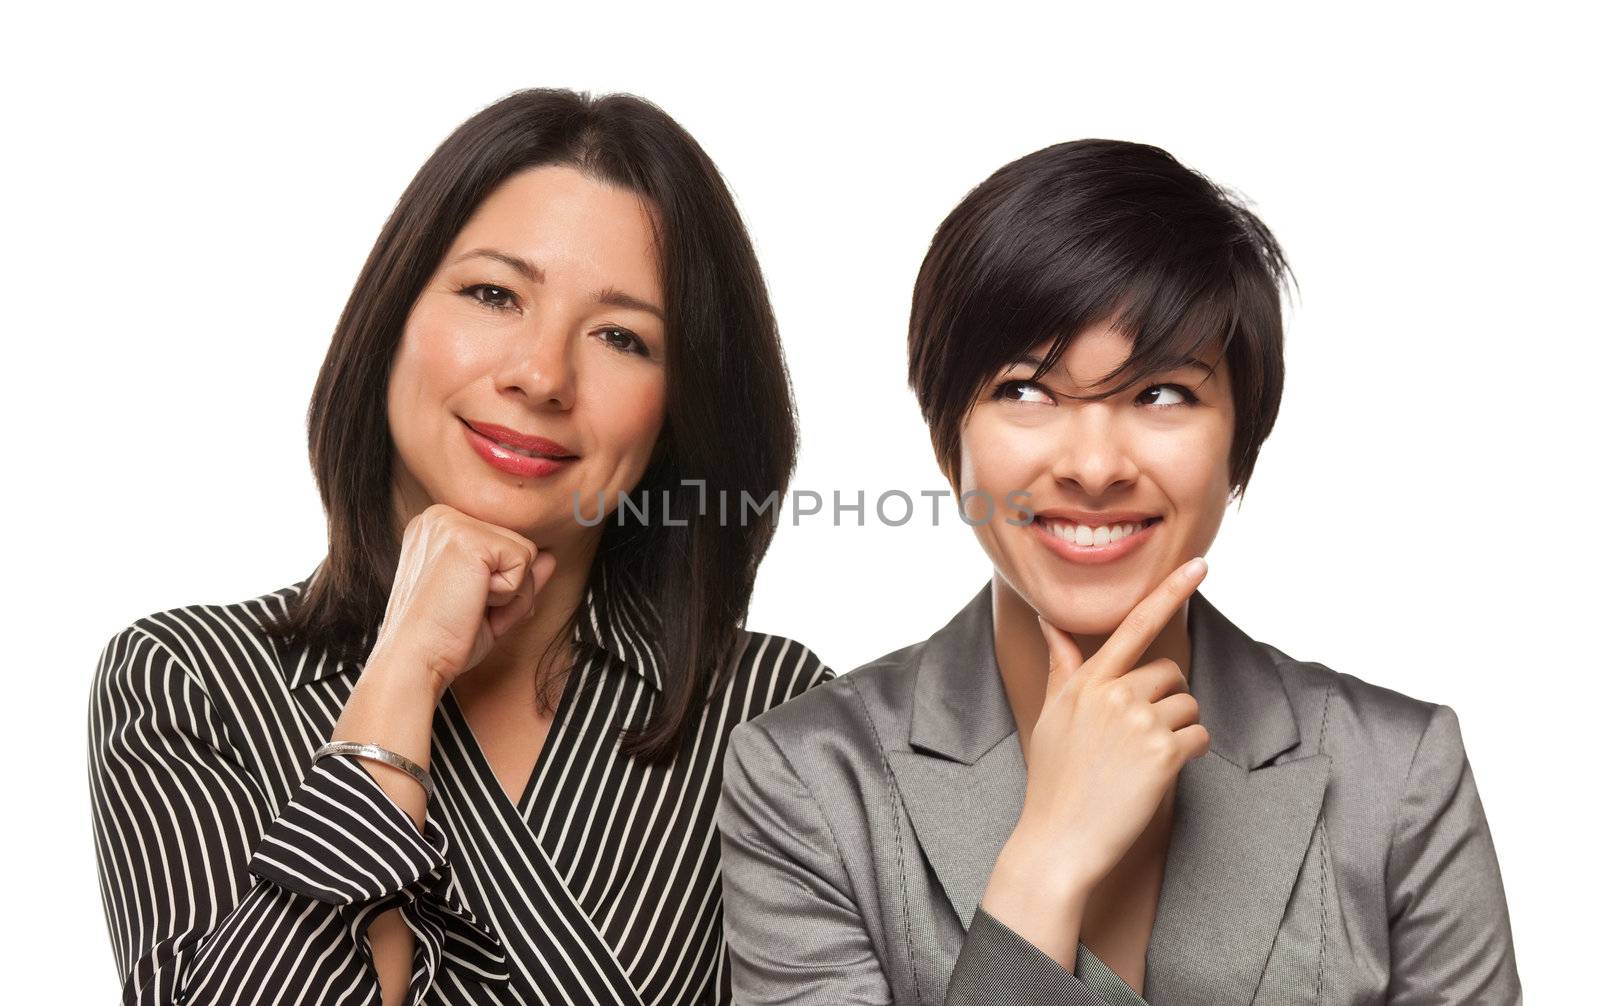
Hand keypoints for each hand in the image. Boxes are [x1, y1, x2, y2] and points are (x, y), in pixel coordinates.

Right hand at [367, 502, 557, 699]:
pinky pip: (524, 561)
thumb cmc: (442, 639)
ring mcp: (452, 523)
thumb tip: (550, 558)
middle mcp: (440, 517)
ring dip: (510, 593)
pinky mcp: (468, 537)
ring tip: (468, 607)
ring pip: (526, 553)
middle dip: (509, 590)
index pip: (501, 546)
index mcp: (437, 529)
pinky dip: (509, 594)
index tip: (463, 606)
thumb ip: (516, 576)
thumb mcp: (487, 602)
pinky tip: (472, 603)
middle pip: (517, 546)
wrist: (413, 662)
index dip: (498, 587)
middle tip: (467, 611)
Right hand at [1008, 557, 1211, 894]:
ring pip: (1188, 707)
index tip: (1199, 564)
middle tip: (1137, 740)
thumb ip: (1062, 666)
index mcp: (1086, 681)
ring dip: (1178, 732)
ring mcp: (1139, 721)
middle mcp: (1113, 693)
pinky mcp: (1164, 752)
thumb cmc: (1054, 779)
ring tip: (1142, 762)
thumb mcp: (1051, 715)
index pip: (1134, 625)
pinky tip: (1157, 775)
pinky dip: (1190, 756)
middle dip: (1166, 703)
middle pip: (1170, 674)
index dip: (1170, 591)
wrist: (1058, 840)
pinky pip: (1200, 738)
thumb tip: (1048, 622)